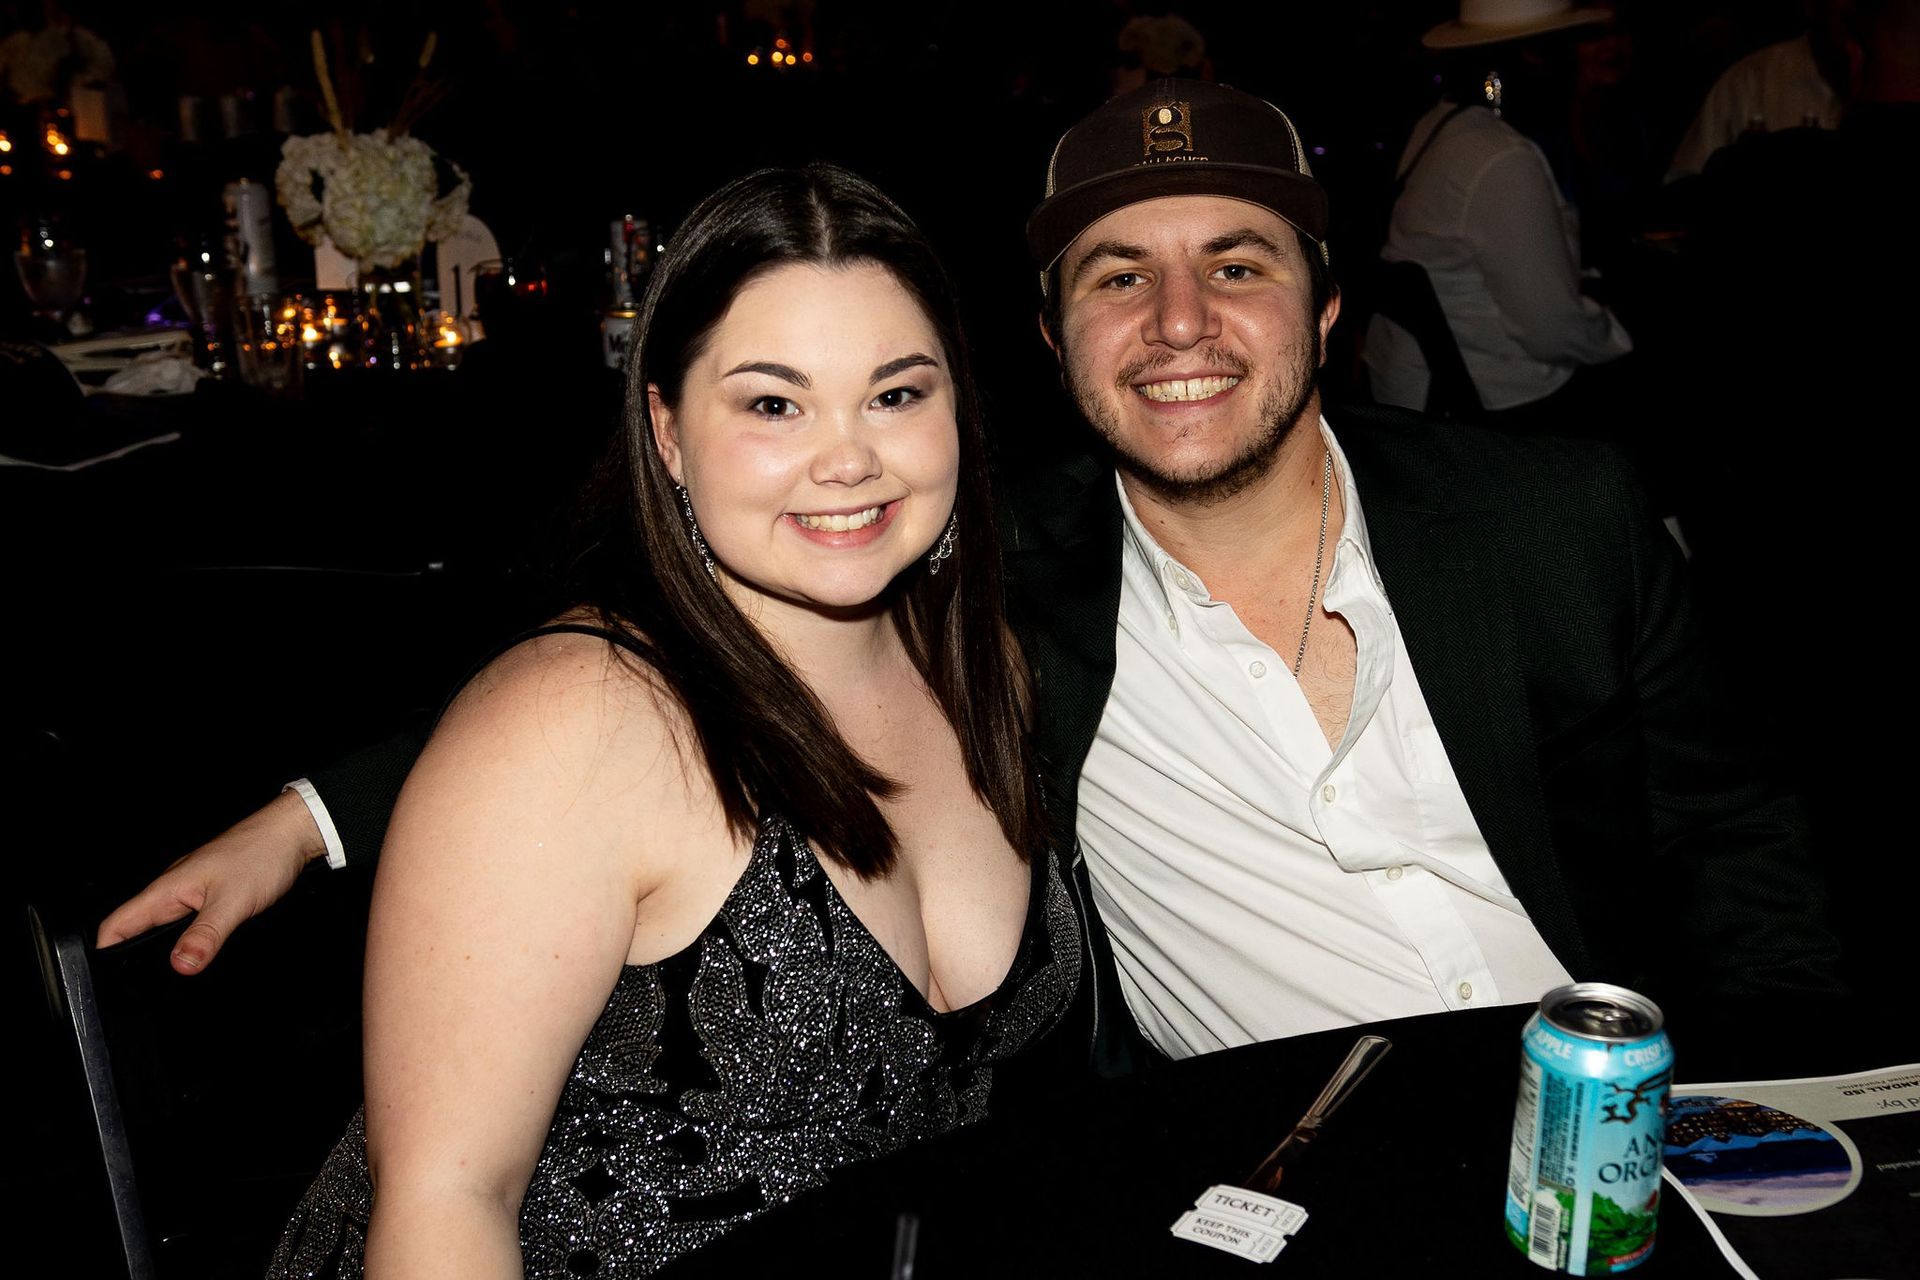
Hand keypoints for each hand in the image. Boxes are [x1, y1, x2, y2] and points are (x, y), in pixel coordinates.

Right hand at [95, 788, 329, 973]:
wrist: (291, 833)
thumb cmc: (261, 854)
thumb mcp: (232, 902)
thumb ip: (205, 936)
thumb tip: (181, 965)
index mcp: (167, 889)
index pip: (116, 924)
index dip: (105, 953)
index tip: (110, 979)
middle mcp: (174, 889)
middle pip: (137, 928)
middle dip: (133, 958)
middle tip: (140, 987)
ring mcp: (192, 891)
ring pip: (165, 926)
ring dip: (164, 949)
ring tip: (168, 975)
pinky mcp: (212, 894)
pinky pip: (189, 921)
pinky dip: (188, 939)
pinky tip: (199, 951)